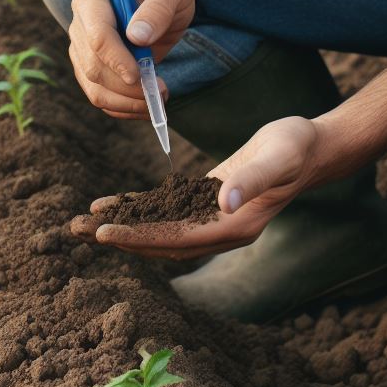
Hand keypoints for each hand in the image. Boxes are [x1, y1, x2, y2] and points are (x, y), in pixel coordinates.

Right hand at [67, 0, 194, 119]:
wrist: (161, 2)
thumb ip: (158, 7)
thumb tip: (137, 37)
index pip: (96, 34)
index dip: (115, 58)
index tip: (138, 74)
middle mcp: (80, 25)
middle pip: (93, 65)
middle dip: (126, 85)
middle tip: (159, 90)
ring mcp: (83, 50)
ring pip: (94, 87)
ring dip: (127, 101)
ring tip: (158, 98)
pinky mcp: (92, 70)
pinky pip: (100, 97)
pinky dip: (124, 107)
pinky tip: (146, 105)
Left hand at [70, 117, 324, 258]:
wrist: (311, 145)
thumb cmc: (295, 147)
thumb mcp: (276, 157)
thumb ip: (251, 180)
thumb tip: (223, 202)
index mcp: (233, 226)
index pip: (176, 239)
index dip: (139, 238)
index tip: (104, 234)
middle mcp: (220, 228)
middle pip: (161, 241)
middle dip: (119, 236)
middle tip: (75, 231)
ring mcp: (214, 217)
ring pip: (159, 228)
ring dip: (123, 225)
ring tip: (83, 222)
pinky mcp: (208, 199)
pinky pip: (168, 210)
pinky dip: (140, 208)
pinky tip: (115, 203)